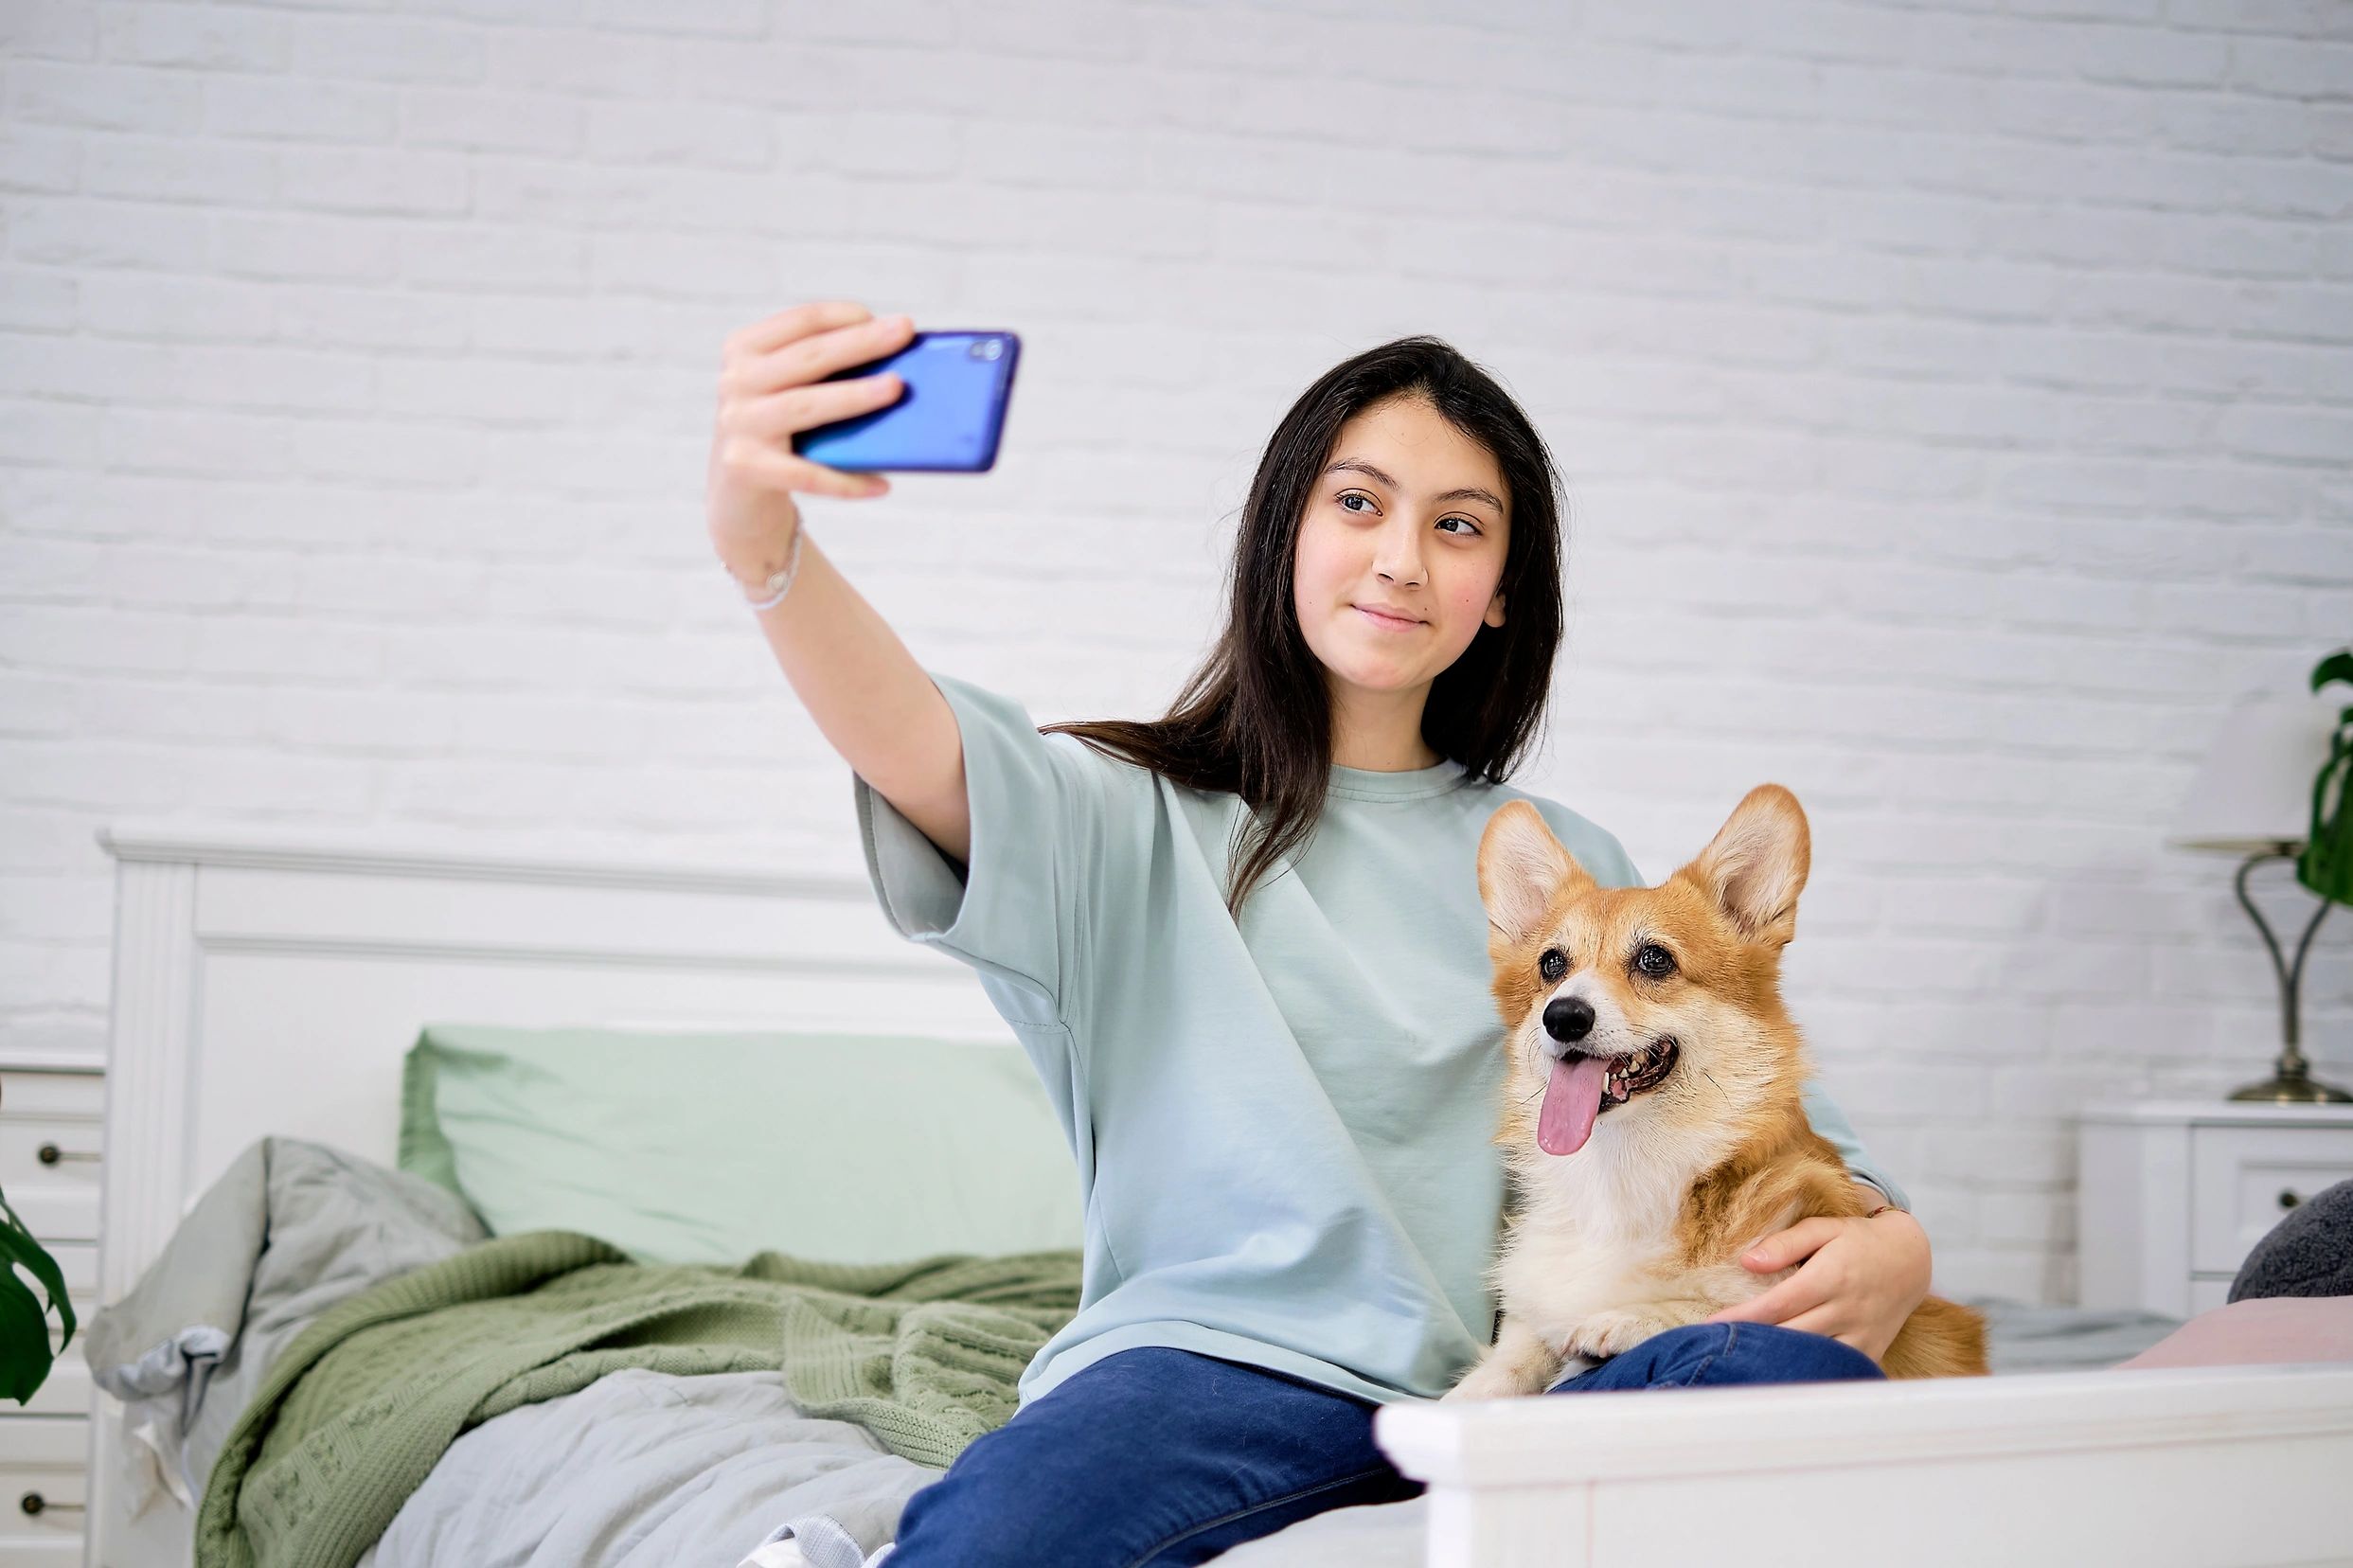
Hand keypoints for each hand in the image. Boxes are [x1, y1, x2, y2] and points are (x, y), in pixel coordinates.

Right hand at [708, 301, 912, 580]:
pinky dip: (846, 481)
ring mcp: (739, 424)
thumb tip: (895, 366)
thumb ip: (825, 373)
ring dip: (854, 396)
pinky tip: (882, 485)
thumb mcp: (789, 391)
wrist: (739, 495)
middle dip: (861, 342)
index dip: (846, 316)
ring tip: (896, 389)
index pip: (801, 321)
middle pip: (808, 357)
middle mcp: (736, 381)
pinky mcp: (746, 467)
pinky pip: (806, 473)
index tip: (889, 320)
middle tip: (904, 332)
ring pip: (806, 406)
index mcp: (745, 350)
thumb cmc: (781, 433)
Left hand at [1701, 1206, 1931, 1364]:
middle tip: (1716, 1348)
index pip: (1778, 1303)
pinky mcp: (1870, 1350)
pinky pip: (1835, 1368)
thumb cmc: (1858, 1241)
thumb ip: (1785, 1243)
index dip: (1743, 1317)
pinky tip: (1779, 1372)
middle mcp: (1846, 1308)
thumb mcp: (1823, 1228)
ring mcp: (1861, 1333)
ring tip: (1741, 1362)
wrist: (1910, 1260)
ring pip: (1812, 1356)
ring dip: (1776, 1360)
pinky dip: (1807, 1371)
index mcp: (1831, 1276)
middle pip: (1791, 1334)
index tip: (1711, 1326)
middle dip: (1753, 1342)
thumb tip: (1747, 1261)